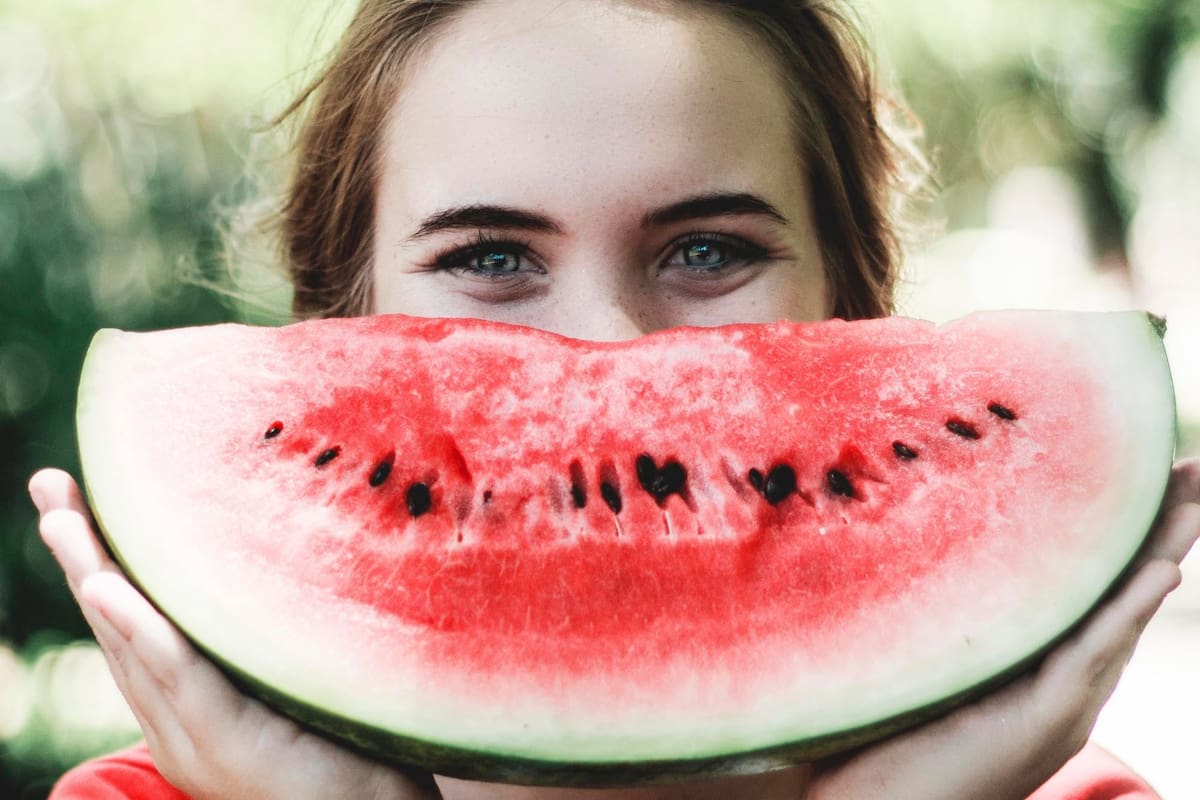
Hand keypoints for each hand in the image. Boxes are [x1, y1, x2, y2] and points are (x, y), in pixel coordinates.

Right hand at [29, 468, 439, 799]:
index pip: (133, 621)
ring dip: (94, 576)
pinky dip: (141, 631)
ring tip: (61, 518)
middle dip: (80, 554)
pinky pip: (180, 678)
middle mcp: (176, 717)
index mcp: (185, 702)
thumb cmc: (344, 742)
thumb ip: (261, 632)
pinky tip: (106, 588)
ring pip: (134, 644)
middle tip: (50, 484)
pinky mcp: (228, 744)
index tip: (76, 496)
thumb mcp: (287, 672)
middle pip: (118, 624)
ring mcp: (194, 734)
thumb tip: (271, 549)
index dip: (99, 560)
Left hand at [806, 457, 1199, 799]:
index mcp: (1035, 671)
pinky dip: (1127, 611)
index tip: (1146, 477)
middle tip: (1192, 469)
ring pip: (1120, 618)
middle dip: (1161, 533)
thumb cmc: (880, 739)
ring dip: (1161, 554)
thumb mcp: (921, 661)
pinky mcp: (1042, 723)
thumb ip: (940, 615)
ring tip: (1194, 497)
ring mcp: (1059, 708)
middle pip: (1121, 597)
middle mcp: (1061, 689)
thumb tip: (911, 536)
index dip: (1122, 538)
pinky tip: (1161, 570)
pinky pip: (1092, 656)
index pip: (1091, 594)